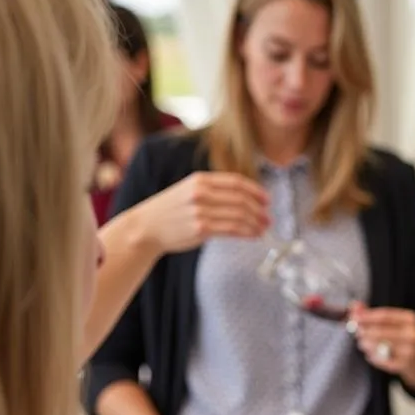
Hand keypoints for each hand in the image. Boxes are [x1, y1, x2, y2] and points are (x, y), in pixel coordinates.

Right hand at [136, 172, 269, 254]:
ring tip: (263, 229)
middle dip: (258, 210)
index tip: (267, 201)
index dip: (255, 192)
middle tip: (268, 219)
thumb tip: (243, 201)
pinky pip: (232, 229)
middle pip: (241, 200)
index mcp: (200, 179)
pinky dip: (247, 232)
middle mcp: (201, 192)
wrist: (145, 227)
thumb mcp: (189, 191)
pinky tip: (253, 235)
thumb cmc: (170, 212)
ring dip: (255, 223)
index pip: (236, 182)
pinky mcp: (200, 228)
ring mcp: (200, 210)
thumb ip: (212, 192)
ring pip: (239, 215)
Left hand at [348, 302, 414, 375]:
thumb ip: (371, 312)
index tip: (353, 317)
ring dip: (366, 344)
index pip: (384, 316)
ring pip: (379, 347)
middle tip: (356, 332)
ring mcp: (409, 351)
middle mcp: (412, 334)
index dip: (367, 316)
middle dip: (364, 331)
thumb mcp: (393, 321)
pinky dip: (372, 356)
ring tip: (363, 343)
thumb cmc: (402, 334)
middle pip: (380, 332)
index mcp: (410, 319)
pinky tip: (372, 354)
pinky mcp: (403, 365)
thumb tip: (353, 306)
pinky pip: (380, 360)